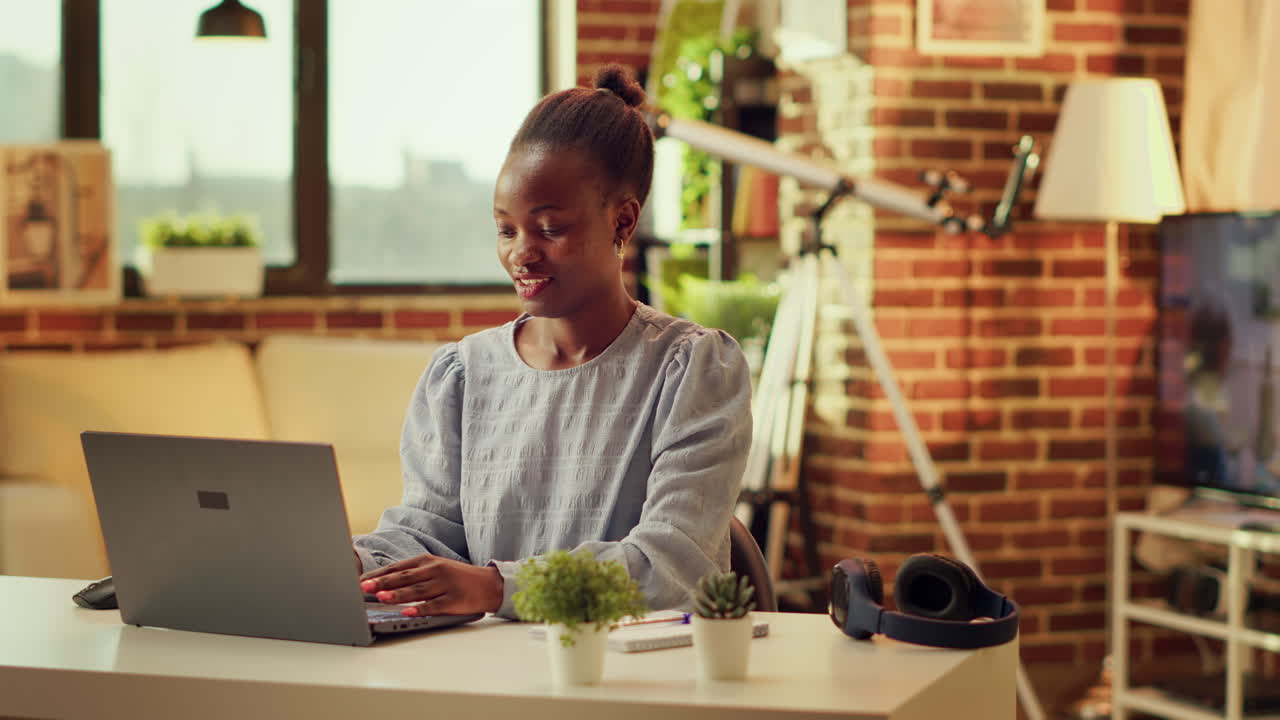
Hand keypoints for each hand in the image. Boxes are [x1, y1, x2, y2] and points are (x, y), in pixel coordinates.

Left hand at [359, 554, 502, 615]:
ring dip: (398, 594)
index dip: (379, 574)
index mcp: (427, 561)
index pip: (398, 567)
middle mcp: (435, 570)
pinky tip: (407, 612)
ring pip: (417, 590)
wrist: (489, 584)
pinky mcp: (453, 599)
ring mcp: (445, 584)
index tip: (361, 580)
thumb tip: (384, 584)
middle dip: (383, 582)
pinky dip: (419, 609)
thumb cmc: (458, 578)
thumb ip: (413, 575)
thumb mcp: (435, 569)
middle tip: (364, 587)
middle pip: (404, 577)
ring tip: (381, 597)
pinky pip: (433, 605)